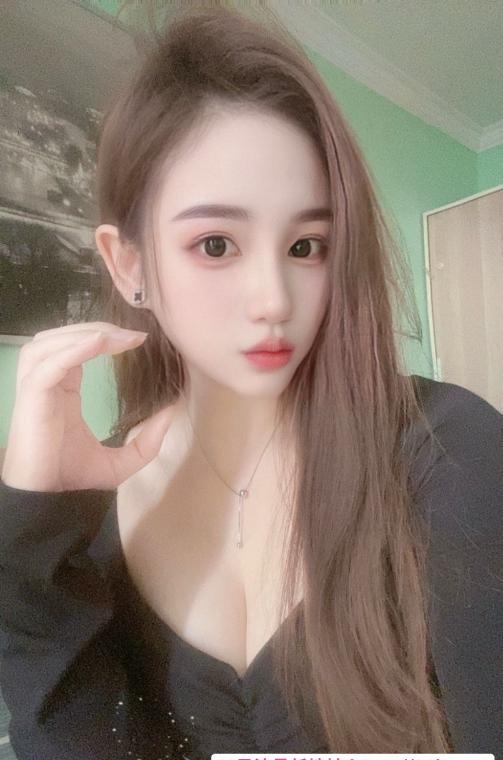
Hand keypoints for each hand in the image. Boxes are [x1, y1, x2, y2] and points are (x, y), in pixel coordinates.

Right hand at [1, 322, 175, 491]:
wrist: (46, 500)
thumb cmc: (73, 477)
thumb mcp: (122, 461)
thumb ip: (147, 441)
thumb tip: (173, 413)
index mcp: (62, 388)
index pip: (76, 347)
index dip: (105, 337)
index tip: (139, 338)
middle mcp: (46, 382)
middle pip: (61, 337)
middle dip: (96, 328)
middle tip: (131, 334)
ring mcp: (35, 388)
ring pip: (50, 343)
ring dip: (84, 333)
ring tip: (118, 337)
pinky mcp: (31, 397)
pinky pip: (49, 364)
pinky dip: (73, 350)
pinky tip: (99, 343)